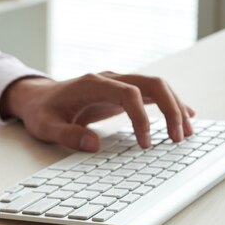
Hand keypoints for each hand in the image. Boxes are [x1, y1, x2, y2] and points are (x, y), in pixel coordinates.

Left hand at [0, 72, 195, 150]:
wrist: (37, 97)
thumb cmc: (42, 111)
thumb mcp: (46, 127)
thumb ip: (67, 135)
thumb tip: (94, 145)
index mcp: (92, 84)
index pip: (128, 93)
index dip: (141, 117)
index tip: (145, 143)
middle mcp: (109, 79)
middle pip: (151, 83)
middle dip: (170, 109)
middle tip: (179, 137)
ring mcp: (117, 83)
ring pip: (156, 86)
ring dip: (175, 106)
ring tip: (187, 133)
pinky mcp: (121, 92)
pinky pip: (151, 93)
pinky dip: (169, 104)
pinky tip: (185, 117)